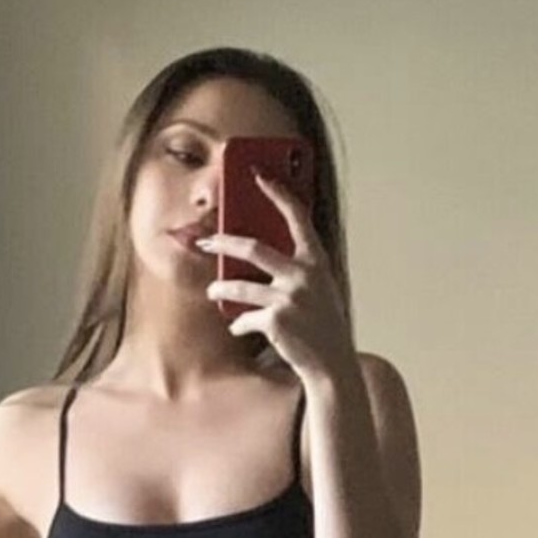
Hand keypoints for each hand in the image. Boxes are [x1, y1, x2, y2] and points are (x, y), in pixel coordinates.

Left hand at [197, 171, 353, 381]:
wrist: (332, 363)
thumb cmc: (323, 324)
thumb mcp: (318, 288)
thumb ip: (297, 267)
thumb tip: (257, 253)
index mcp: (317, 261)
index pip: (296, 216)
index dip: (277, 191)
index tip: (257, 174)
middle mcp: (303, 275)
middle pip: (253, 248)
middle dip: (223, 242)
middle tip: (206, 240)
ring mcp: (289, 298)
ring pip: (240, 286)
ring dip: (221, 288)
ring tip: (213, 290)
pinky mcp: (275, 321)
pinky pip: (245, 318)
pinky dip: (239, 323)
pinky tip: (239, 327)